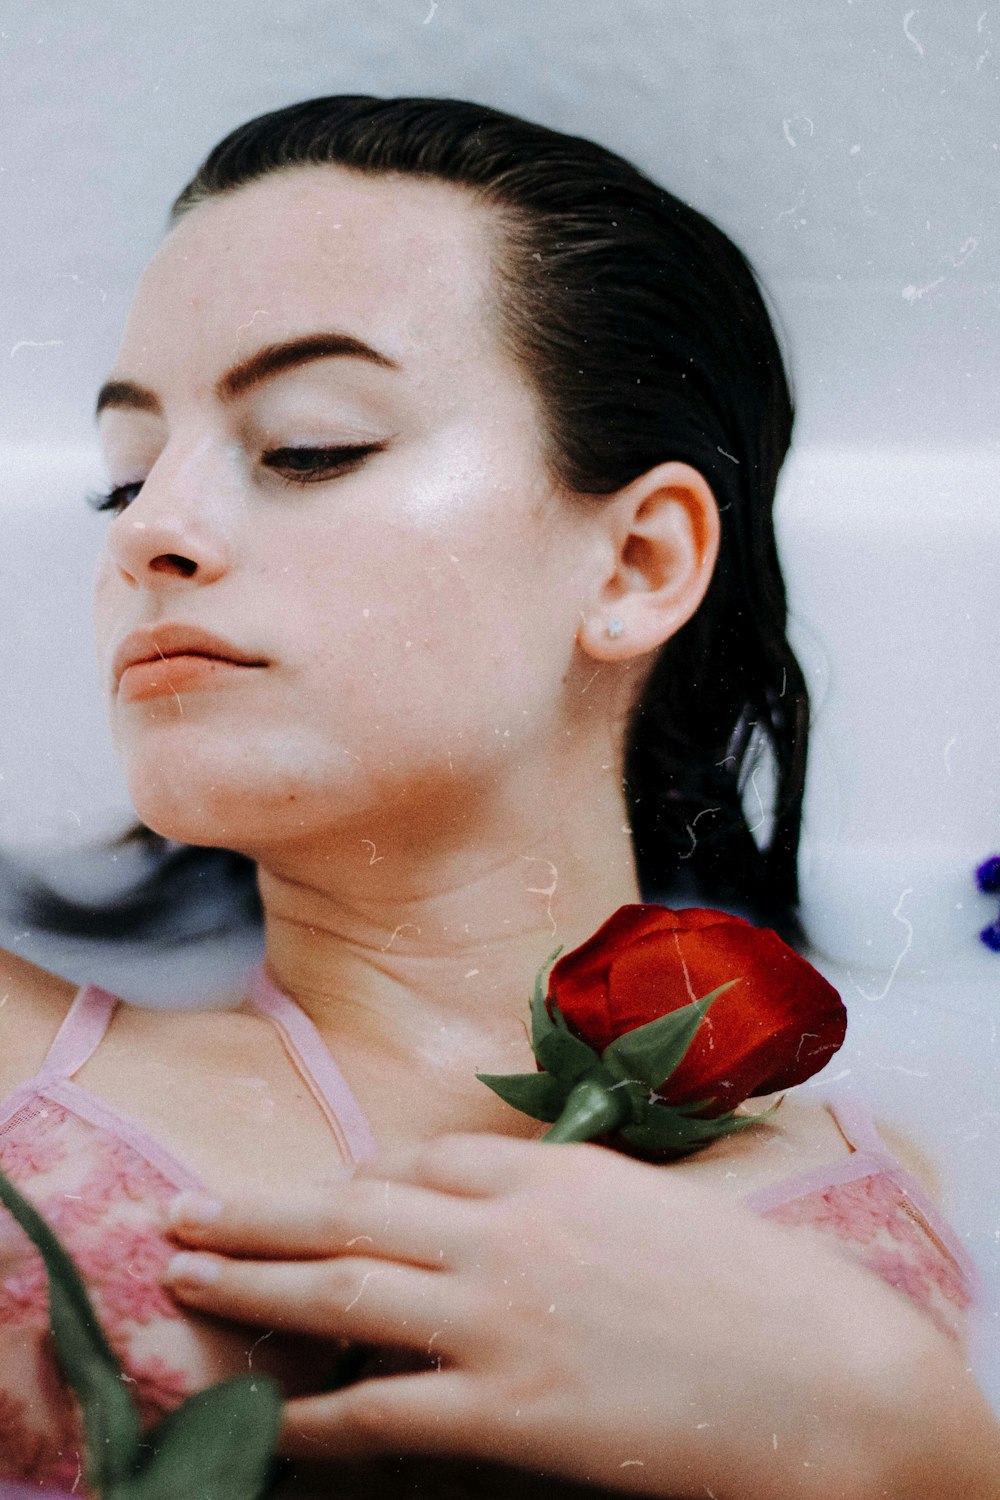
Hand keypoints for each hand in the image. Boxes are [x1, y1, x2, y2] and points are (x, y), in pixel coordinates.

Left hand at [165, 1134, 998, 1499]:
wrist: (827, 1372)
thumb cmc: (748, 1285)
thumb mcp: (646, 1203)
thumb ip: (559, 1191)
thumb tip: (493, 1197)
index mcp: (547, 1172)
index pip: (416, 1161)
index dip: (351, 1182)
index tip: (312, 1198)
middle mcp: (507, 1231)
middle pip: (350, 1208)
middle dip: (256, 1212)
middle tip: (181, 1214)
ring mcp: (500, 1317)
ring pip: (342, 1287)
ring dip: (252, 1284)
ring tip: (185, 1278)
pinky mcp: (511, 1409)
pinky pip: (383, 1407)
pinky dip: (317, 1412)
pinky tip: (272, 1417)